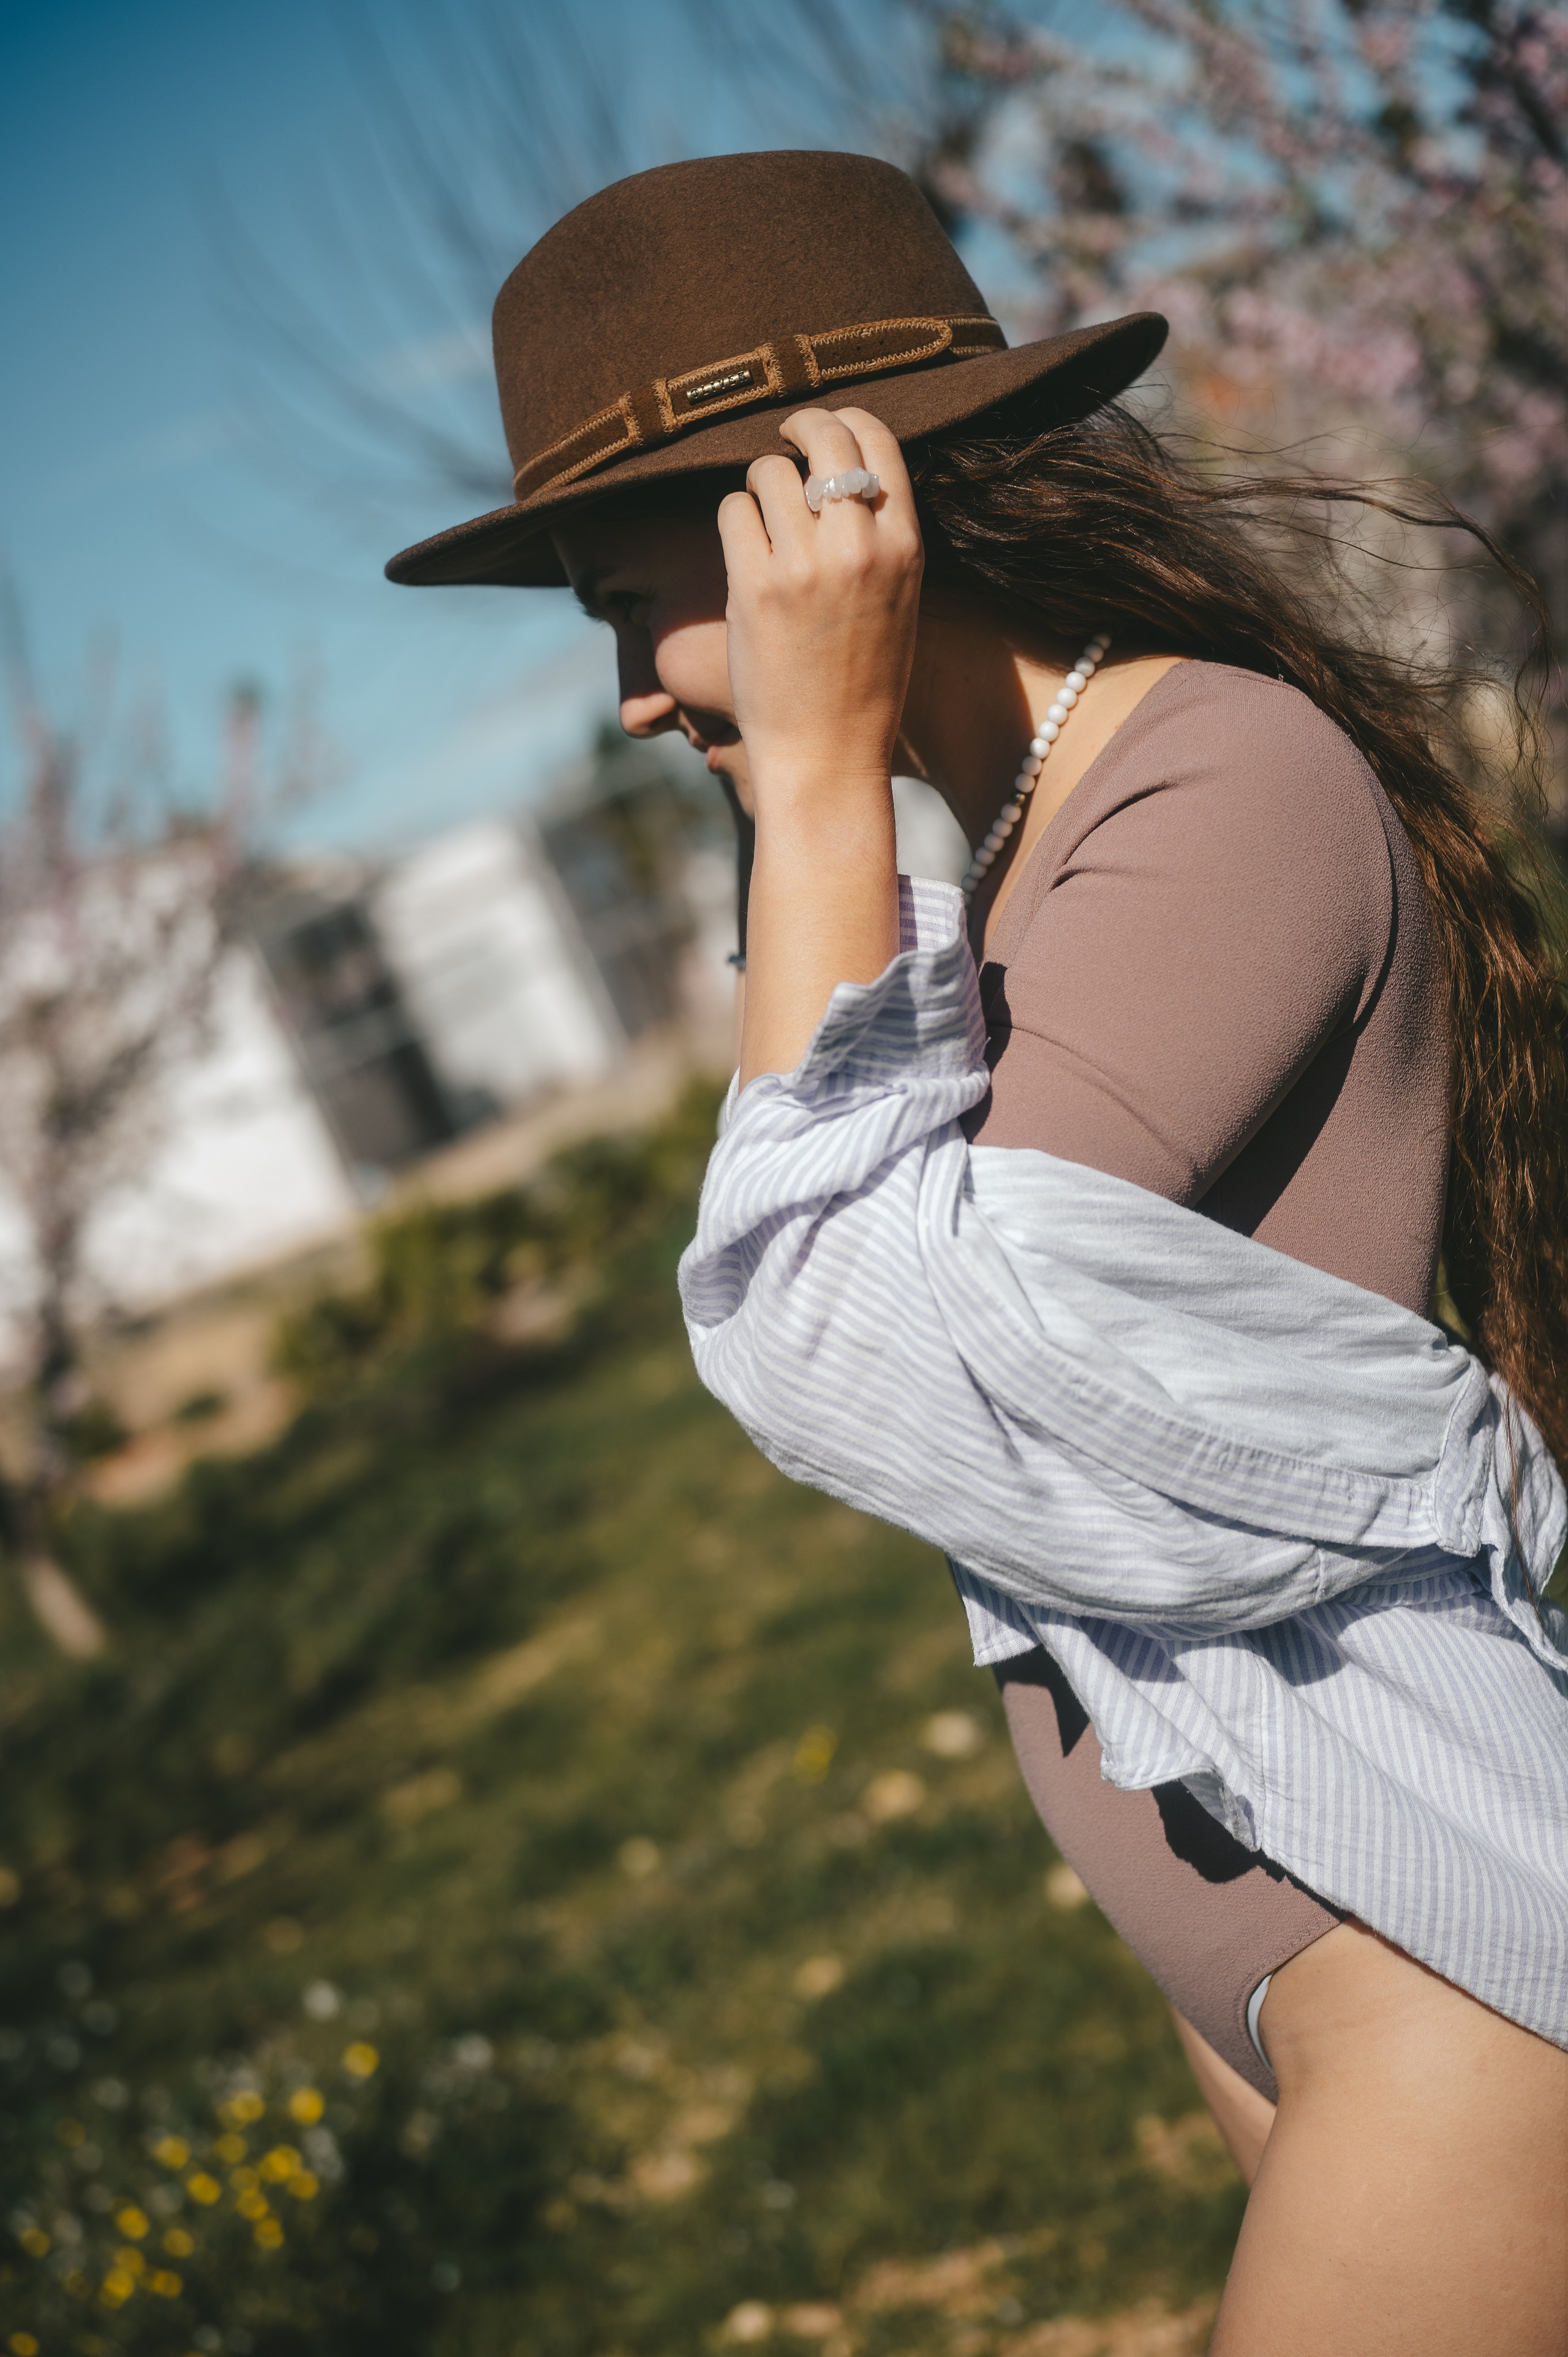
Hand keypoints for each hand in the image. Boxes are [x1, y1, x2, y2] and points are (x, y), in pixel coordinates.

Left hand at [717, 407, 922, 802]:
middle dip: (797, 427)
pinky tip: (743, 554)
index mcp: (905, 546)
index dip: (843, 421)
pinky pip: (732, 512)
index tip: (820, 432)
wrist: (828, 755)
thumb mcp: (899, 601)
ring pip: (767, 471)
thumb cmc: (863, 685)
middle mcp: (859, 546)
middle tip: (781, 441)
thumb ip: (879, 536)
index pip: (877, 440)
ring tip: (761, 519)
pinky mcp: (755, 587)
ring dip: (757, 485)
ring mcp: (804, 565)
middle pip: (824, 436)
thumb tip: (839, 474)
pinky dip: (733, 522)